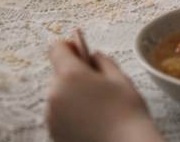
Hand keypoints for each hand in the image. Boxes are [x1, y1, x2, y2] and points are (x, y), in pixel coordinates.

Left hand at [47, 40, 163, 141]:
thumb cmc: (127, 115)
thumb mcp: (119, 79)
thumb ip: (103, 61)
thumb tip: (93, 56)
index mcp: (70, 75)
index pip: (56, 49)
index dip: (69, 47)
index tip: (81, 52)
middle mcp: (55, 94)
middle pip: (58, 74)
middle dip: (74, 74)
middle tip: (96, 84)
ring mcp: (52, 116)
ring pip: (58, 96)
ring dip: (71, 96)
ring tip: (96, 107)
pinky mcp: (54, 133)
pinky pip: (59, 115)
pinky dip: (70, 114)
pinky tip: (91, 121)